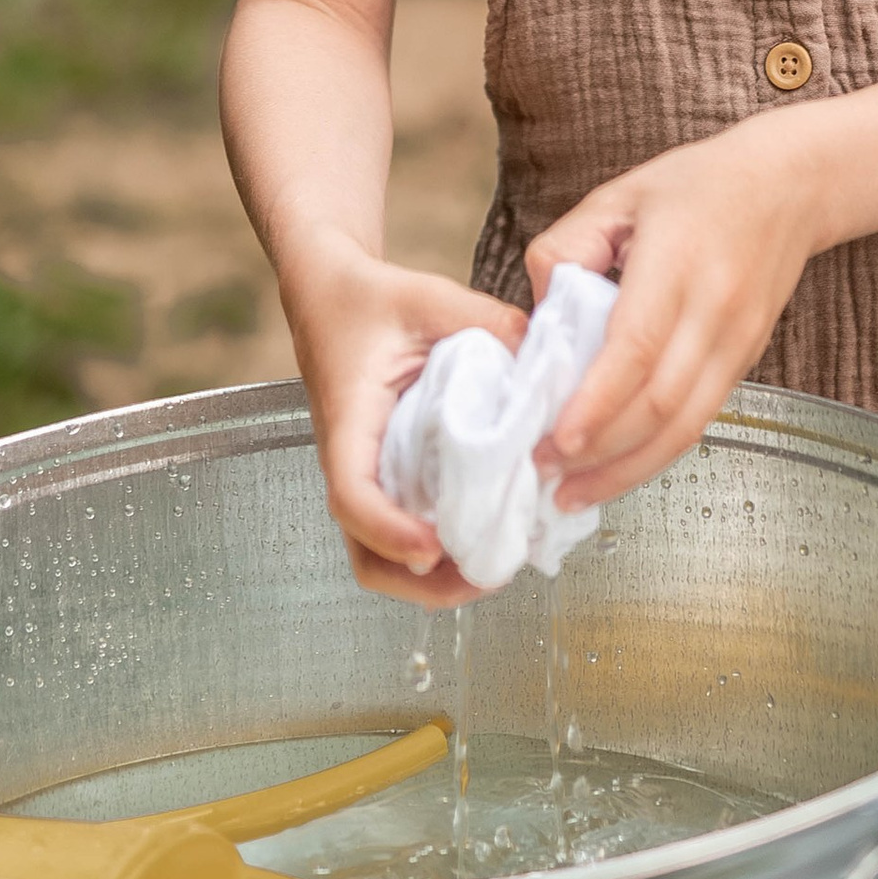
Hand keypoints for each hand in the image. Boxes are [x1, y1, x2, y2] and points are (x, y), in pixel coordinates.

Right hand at [279, 237, 524, 605]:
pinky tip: (484, 534)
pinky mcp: (382, 475)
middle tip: (488, 573)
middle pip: (366, 557)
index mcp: (350, 421)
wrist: (330, 293)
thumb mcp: (429, 296)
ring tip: (494, 565)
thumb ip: (487, 321)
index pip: (352, 495)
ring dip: (432, 580)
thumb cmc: (370, 298)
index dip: (391, 532)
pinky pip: (399, 532)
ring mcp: (365, 475)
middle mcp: (350, 461)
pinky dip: (436, 552)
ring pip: (380, 558)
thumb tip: (547, 360)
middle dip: (423, 585)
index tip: (434, 547)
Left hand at [529, 122, 817, 515]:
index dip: (596, 401)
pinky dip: (656, 454)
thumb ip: (567, 247)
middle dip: (601, 451)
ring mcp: (738, 341)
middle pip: (660, 403)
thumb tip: (538, 316)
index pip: (636, 346)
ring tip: (575, 494)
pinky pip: (700, 420)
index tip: (555, 439)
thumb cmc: (696, 186)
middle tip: (545, 471)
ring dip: (628, 470)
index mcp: (677, 261)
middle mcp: (715, 309)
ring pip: (685, 426)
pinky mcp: (746, 362)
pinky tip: (618, 470)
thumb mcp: (618, 195)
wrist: (789, 185)